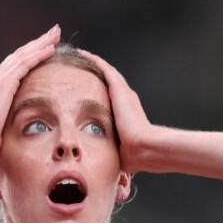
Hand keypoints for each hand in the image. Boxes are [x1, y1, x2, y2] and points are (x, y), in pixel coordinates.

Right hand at [0, 26, 60, 158]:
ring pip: (24, 55)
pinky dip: (38, 54)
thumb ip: (7, 120)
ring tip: (55, 35)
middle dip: (37, 43)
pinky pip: (25, 64)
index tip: (43, 49)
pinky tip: (50, 49)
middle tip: (52, 34)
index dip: (30, 56)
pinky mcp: (4, 84)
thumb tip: (16, 129)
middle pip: (20, 55)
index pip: (15, 66)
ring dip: (41, 44)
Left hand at [79, 49, 154, 173]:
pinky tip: (82, 54)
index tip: (84, 87)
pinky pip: (104, 68)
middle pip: (107, 81)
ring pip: (105, 71)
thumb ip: (111, 151)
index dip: (97, 90)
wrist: (143, 149)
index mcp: (125, 112)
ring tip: (78, 55)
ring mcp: (123, 93)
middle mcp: (125, 99)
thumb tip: (104, 169)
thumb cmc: (133, 156)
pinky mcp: (119, 89)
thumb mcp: (118, 150)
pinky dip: (93, 60)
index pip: (108, 96)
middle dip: (93, 73)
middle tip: (79, 65)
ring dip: (92, 63)